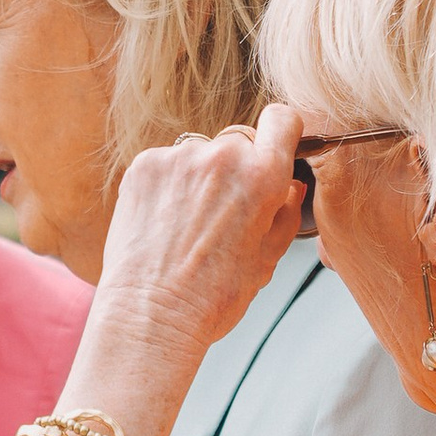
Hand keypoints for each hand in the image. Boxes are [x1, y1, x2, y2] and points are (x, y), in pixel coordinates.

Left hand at [94, 106, 306, 359]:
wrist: (150, 316)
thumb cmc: (213, 298)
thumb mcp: (268, 260)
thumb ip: (286, 214)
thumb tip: (291, 187)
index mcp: (263, 176)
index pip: (283, 119)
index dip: (280, 134)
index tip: (273, 150)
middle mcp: (222, 156)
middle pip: (238, 142)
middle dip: (236, 169)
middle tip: (223, 213)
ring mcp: (179, 157)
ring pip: (199, 154)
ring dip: (199, 177)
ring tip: (187, 226)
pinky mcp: (144, 166)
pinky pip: (166, 164)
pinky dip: (167, 185)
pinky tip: (163, 223)